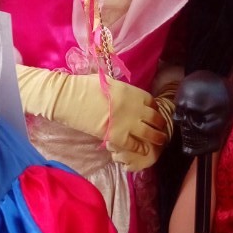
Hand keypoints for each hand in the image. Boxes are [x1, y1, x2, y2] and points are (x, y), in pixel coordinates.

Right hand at [17, 67, 168, 155]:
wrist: (71, 99)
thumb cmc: (86, 87)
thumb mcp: (109, 83)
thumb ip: (121, 91)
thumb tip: (124, 95)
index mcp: (132, 92)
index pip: (151, 102)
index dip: (154, 109)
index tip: (153, 113)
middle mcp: (135, 108)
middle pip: (155, 119)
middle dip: (160, 124)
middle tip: (161, 129)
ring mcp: (128, 123)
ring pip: (150, 133)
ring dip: (156, 138)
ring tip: (159, 141)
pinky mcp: (118, 136)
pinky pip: (134, 145)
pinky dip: (139, 148)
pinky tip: (141, 149)